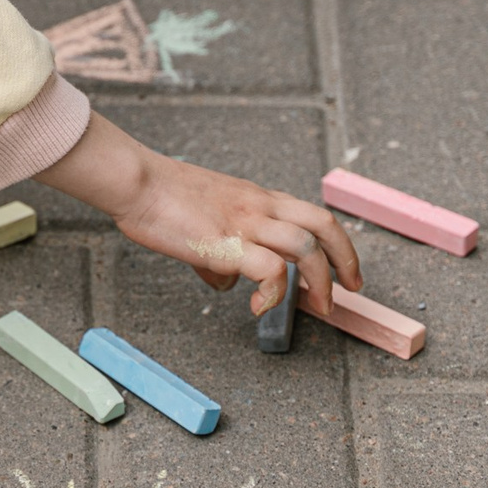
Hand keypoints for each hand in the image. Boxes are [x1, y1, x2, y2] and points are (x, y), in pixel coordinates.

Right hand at [33, 113, 362, 315]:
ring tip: (320, 307)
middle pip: (324, 224)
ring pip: (306, 248)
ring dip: (320, 281)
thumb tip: (227, 283)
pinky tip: (258, 307)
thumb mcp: (203, 217)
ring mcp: (245, 223)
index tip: (342, 268)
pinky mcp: (227, 244)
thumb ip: (221, 250)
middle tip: (351, 289)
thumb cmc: (159, 196)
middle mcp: (260, 206)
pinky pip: (269, 270)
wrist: (136, 180)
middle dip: (346, 258)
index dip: (335, 242)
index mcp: (257, 198)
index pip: (312, 214)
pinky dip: (273, 293)